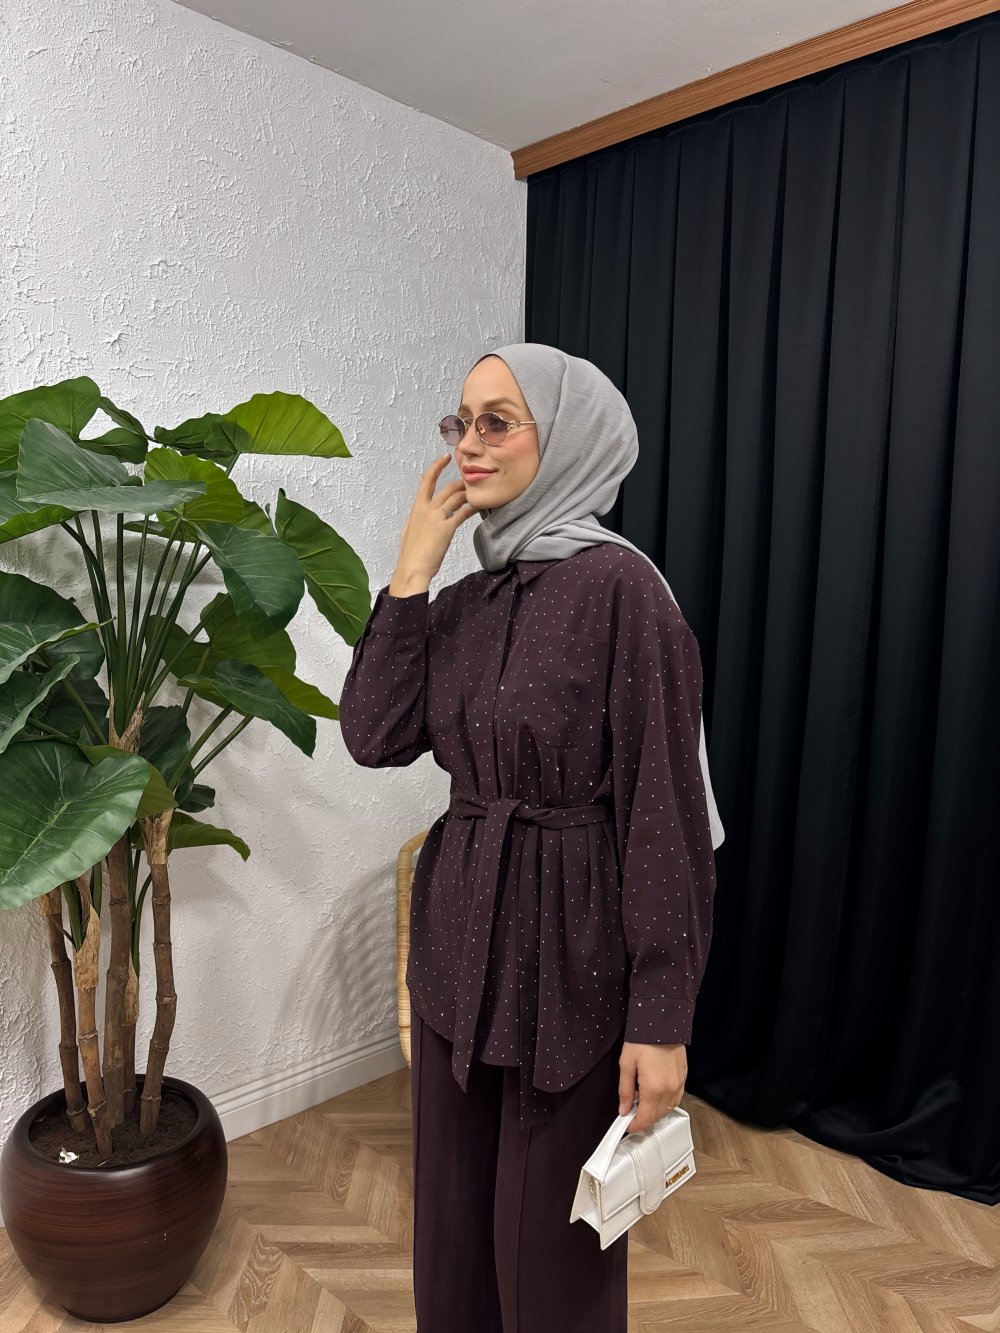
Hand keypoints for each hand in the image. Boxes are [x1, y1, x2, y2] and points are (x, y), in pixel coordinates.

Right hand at [390, 453, 474, 592]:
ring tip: (478, 495)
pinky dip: (472, 508)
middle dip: (461, 484)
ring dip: (469, 494)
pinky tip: (480, 506)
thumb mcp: (410, 530)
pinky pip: (463, 513)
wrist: (412, 567)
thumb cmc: (410, 553)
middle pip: (448, 488)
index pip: (426, 480)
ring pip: (457, 497)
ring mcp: (437, 517)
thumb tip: (421, 516)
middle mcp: (427, 508)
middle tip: (471, 485)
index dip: (436, 467)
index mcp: (417, 507)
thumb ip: (418, 519)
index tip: (445, 458)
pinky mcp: (447, 528)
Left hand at [618, 1040, 686, 1132]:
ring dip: (655, 1113)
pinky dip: (665, 1104)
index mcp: (653, 1089)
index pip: (645, 1118)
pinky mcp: (684, 1078)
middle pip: (657, 1116)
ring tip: (642, 1104)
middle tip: (632, 1114)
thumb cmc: (642, 1040)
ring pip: (668, 1110)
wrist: (662, 1022)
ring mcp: (679, 1085)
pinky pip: (676, 1099)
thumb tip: (623, 1110)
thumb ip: (625, 1090)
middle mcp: (669, 1090)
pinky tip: (656, 1096)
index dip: (635, 1125)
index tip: (627, 1126)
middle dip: (644, 1120)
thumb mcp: (626, 1064)